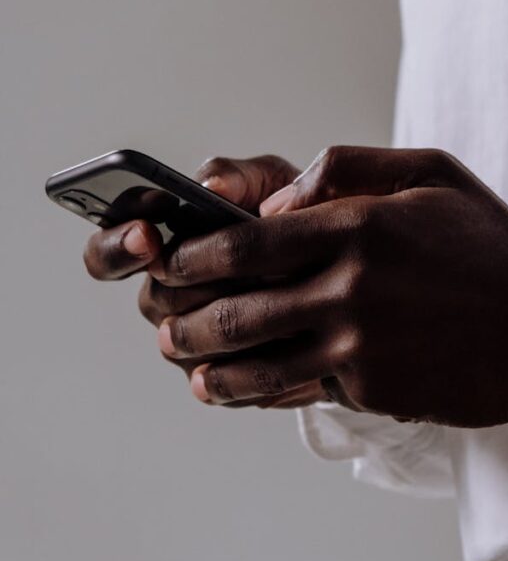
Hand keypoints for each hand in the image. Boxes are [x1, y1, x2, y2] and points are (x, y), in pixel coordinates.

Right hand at [83, 155, 327, 407]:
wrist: (346, 269)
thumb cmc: (295, 216)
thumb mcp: (271, 184)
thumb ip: (237, 177)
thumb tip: (210, 188)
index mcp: (162, 245)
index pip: (108, 254)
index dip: (117, 247)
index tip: (146, 234)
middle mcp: (168, 297)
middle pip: (154, 300)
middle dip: (197, 284)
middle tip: (237, 269)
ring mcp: (193, 344)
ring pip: (188, 344)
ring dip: (232, 318)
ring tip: (281, 294)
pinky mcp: (225, 383)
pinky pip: (225, 382)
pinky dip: (259, 356)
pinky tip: (294, 335)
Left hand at [150, 146, 507, 426]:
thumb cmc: (491, 242)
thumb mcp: (429, 173)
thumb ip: (346, 169)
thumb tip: (277, 201)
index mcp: (358, 227)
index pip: (247, 244)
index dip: (196, 256)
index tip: (175, 262)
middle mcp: (352, 289)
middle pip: (239, 312)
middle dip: (188, 320)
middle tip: (166, 325)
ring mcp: (363, 348)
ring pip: (261, 366)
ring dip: (215, 370)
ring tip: (192, 370)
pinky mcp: (378, 392)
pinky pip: (308, 391)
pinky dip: (272, 392)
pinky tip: (248, 392)